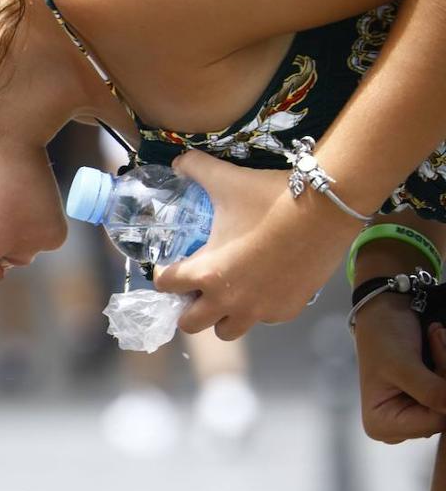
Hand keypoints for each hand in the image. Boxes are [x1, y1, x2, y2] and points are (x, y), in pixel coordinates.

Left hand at [155, 150, 361, 339]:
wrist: (327, 209)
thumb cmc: (269, 197)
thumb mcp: (226, 180)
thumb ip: (195, 169)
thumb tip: (178, 161)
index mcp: (205, 272)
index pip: (165, 286)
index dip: (163, 274)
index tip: (170, 265)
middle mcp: (228, 300)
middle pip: (190, 324)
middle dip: (188, 307)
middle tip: (196, 287)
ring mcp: (259, 310)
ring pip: (228, 330)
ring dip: (221, 316)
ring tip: (227, 293)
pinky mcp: (287, 310)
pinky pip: (263, 320)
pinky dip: (258, 309)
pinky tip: (262, 286)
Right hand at [354, 299, 445, 443]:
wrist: (384, 313)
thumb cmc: (382, 337)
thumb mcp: (403, 365)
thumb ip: (432, 392)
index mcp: (382, 425)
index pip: (435, 422)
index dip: (445, 391)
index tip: (439, 355)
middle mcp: (397, 428)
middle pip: (444, 414)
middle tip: (438, 339)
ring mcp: (413, 417)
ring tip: (436, 338)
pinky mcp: (426, 404)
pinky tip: (438, 347)